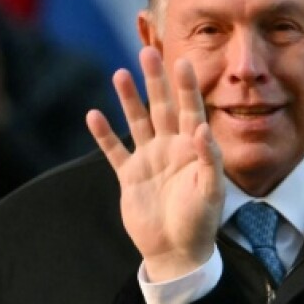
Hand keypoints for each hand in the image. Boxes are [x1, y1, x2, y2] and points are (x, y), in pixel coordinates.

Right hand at [87, 47, 223, 281]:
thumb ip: (209, 159)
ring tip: (120, 74)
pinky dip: (103, 135)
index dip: (186, 87)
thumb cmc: (200, 222)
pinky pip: (114, 151)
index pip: (190, 110)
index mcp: (193, 149)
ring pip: (137, 122)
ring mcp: (149, 161)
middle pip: (162, 107)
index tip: (182, 60)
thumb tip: (203, 128)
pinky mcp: (129, 176)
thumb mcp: (211, 191)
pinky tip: (93, 115)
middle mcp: (171, 149)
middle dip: (155, 81)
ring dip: (128, 100)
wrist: (176, 252)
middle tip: (147, 51)